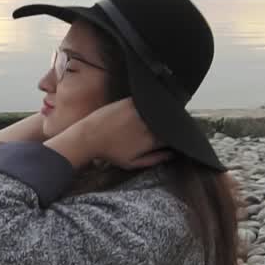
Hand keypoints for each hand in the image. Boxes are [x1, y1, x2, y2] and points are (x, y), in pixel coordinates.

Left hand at [46, 98, 172, 169]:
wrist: (90, 136)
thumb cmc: (110, 152)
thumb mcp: (132, 163)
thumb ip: (155, 159)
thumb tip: (172, 155)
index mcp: (152, 140)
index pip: (174, 136)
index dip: (174, 136)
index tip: (171, 137)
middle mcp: (150, 124)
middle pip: (169, 122)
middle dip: (170, 125)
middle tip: (159, 129)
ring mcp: (142, 111)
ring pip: (160, 111)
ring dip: (160, 114)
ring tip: (148, 122)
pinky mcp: (132, 101)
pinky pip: (148, 102)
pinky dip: (150, 105)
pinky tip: (143, 111)